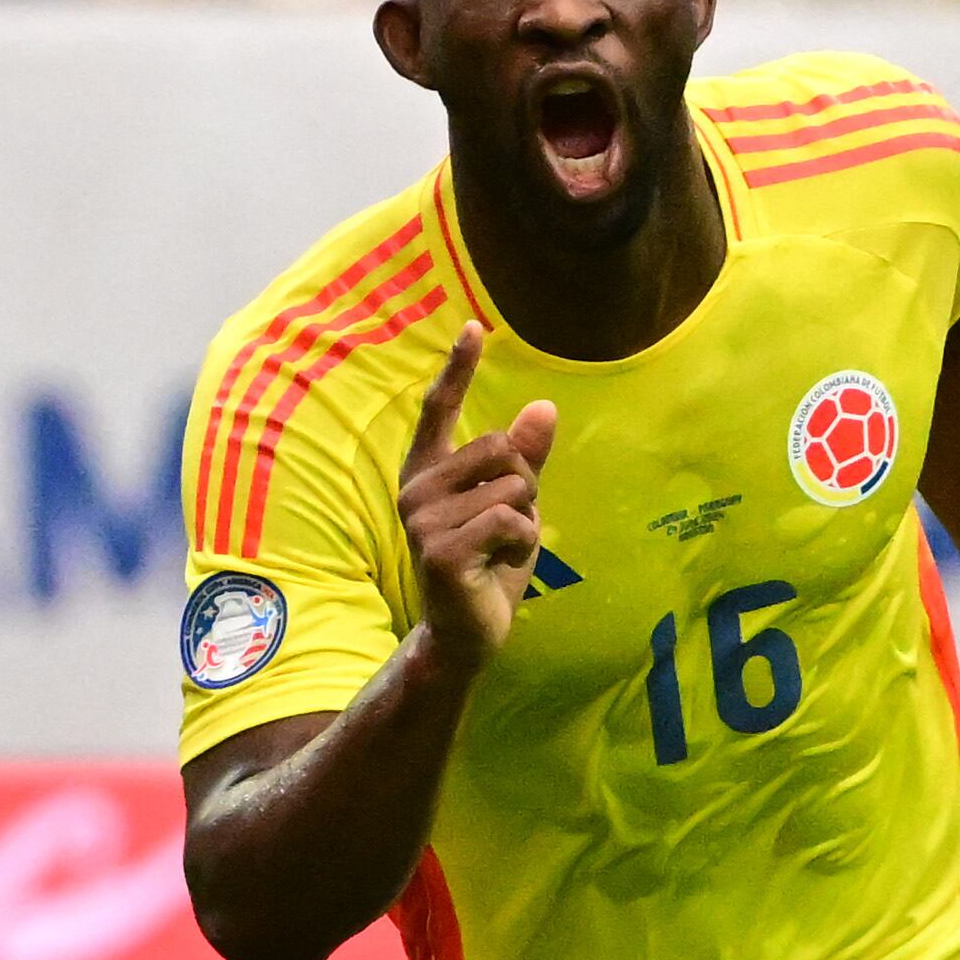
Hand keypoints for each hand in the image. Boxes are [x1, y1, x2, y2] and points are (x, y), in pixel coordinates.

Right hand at [394, 325, 552, 678]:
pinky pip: (511, 521)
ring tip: (500, 550)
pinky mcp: (440, 549)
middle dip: (525, 485)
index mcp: (427, 471)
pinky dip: (522, 544)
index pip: (439, 408)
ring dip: (525, 520)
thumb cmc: (487, 565)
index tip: (475, 327)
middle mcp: (416, 488)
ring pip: (513, 486)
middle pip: (502, 447)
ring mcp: (423, 519)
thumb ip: (525, 459)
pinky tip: (498, 567)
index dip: (458, 367)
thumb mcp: (512, 504)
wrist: (466, 633)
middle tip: (506, 525)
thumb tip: (543, 406)